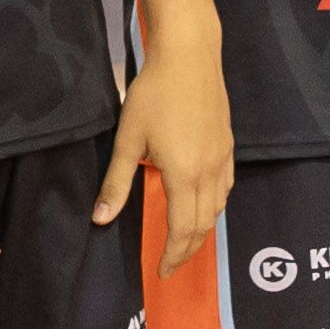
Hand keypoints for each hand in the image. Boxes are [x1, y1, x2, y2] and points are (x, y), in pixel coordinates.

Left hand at [98, 36, 236, 273]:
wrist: (190, 56)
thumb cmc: (154, 95)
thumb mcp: (128, 139)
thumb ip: (116, 183)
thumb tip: (101, 219)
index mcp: (185, 176)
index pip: (183, 230)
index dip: (173, 255)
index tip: (162, 272)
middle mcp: (210, 172)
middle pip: (204, 225)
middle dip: (188, 250)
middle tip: (171, 263)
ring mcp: (223, 158)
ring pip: (218, 208)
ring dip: (202, 229)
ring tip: (185, 239)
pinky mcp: (228, 145)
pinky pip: (225, 188)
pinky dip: (214, 206)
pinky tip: (202, 202)